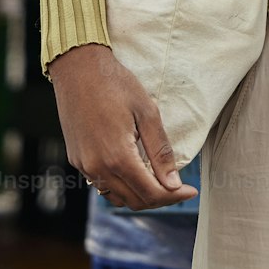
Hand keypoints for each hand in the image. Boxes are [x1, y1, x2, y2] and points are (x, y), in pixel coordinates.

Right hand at [49, 43, 198, 210]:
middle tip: (178, 186)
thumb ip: (160, 150)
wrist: (78, 69)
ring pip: (117, 197)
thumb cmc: (116, 84)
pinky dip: (121, 186)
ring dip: (139, 195)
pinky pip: (102, 185)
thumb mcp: (147, 112)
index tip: (191, 191)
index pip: (151, 193)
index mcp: (118, 157)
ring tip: (159, 181)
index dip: (174, 196)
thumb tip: (174, 183)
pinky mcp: (77, 160)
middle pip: (134, 200)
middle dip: (160, 198)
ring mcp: (84, 166)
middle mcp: (97, 168)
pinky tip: (134, 172)